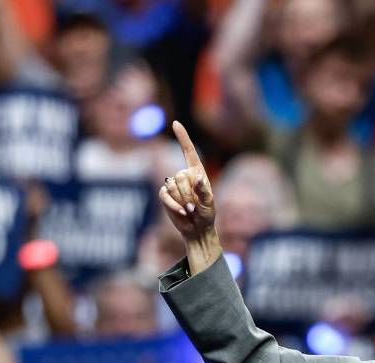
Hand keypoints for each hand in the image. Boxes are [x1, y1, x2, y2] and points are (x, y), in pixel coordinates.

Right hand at [159, 121, 215, 241]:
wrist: (197, 228)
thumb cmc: (206, 214)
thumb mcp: (209, 203)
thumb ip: (203, 191)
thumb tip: (196, 179)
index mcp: (197, 172)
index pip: (188, 151)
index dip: (182, 137)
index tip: (175, 123)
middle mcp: (184, 175)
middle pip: (180, 176)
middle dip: (188, 194)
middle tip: (195, 206)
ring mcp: (172, 184)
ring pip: (172, 186)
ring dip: (182, 201)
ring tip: (190, 209)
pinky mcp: (165, 194)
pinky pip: (165, 195)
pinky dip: (173, 205)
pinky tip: (181, 212)